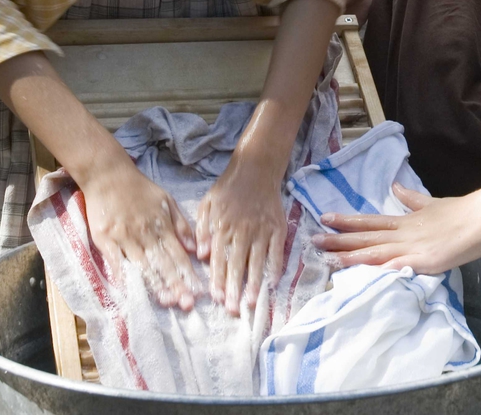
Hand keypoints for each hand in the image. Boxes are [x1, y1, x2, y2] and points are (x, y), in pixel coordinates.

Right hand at [81, 158, 197, 310]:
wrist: (109, 175)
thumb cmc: (140, 190)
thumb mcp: (167, 202)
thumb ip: (182, 226)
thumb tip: (196, 249)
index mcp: (162, 225)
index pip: (178, 255)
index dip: (188, 274)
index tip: (198, 291)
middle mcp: (146, 234)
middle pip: (163, 263)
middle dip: (176, 285)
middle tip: (186, 304)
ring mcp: (125, 237)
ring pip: (142, 265)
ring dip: (155, 285)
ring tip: (166, 301)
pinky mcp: (105, 239)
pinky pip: (115, 261)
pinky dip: (122, 276)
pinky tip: (130, 291)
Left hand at [196, 152, 286, 315]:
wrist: (256, 170)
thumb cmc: (228, 189)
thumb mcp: (207, 204)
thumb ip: (202, 230)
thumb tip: (202, 255)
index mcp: (222, 227)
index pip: (219, 259)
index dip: (217, 280)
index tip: (215, 299)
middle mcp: (242, 231)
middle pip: (237, 264)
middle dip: (234, 289)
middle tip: (232, 310)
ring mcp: (262, 230)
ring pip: (257, 261)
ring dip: (254, 283)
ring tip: (251, 303)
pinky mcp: (278, 228)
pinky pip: (276, 252)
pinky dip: (275, 268)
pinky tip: (273, 283)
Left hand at [312, 183, 480, 275]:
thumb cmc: (463, 212)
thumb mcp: (433, 204)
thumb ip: (412, 200)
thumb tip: (395, 188)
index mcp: (406, 221)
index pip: (370, 222)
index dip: (347, 221)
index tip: (324, 217)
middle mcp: (404, 233)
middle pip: (366, 237)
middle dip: (339, 239)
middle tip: (312, 239)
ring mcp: (413, 248)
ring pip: (375, 252)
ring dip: (351, 256)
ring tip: (327, 257)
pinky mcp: (426, 261)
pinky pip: (397, 268)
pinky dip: (379, 271)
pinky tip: (362, 276)